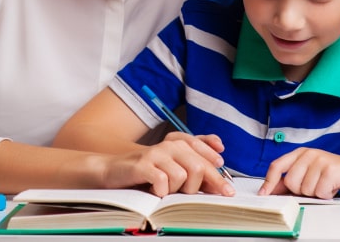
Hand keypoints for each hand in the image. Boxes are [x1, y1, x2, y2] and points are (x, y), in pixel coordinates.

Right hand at [100, 136, 234, 197]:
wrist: (112, 170)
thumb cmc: (146, 172)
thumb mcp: (172, 167)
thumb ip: (195, 166)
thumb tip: (220, 174)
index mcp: (179, 143)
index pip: (206, 155)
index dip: (218, 174)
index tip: (228, 191)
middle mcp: (169, 145)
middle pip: (198, 167)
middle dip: (197, 187)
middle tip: (187, 195)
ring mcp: (156, 153)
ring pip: (182, 176)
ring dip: (176, 191)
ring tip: (165, 191)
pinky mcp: (142, 164)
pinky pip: (163, 182)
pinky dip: (161, 192)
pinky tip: (155, 192)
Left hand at [257, 148, 339, 198]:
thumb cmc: (333, 176)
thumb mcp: (309, 175)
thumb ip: (291, 181)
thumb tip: (271, 190)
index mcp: (300, 153)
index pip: (277, 166)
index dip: (269, 181)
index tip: (263, 194)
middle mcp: (309, 153)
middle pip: (290, 182)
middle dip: (301, 191)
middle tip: (315, 186)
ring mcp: (320, 160)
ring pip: (304, 189)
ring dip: (316, 193)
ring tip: (326, 185)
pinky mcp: (331, 169)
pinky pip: (319, 192)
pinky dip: (326, 195)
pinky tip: (333, 187)